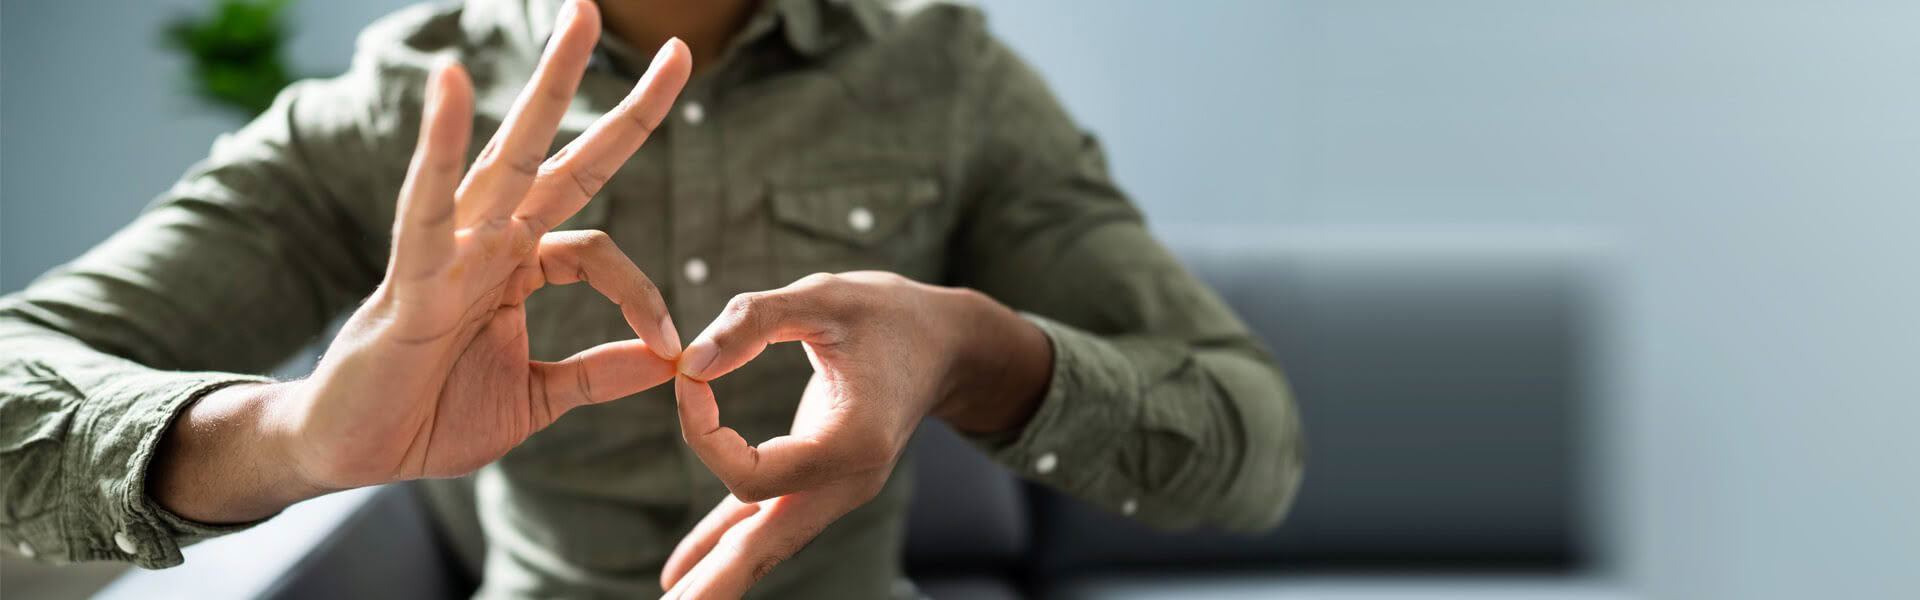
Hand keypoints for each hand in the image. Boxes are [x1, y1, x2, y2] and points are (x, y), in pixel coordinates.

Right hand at [152, 0, 692, 520]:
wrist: (351, 454)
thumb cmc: (429, 417)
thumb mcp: (537, 398)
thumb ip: (599, 375)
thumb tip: (669, 362)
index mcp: (515, 266)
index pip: (598, 248)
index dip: (644, 294)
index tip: (671, 344)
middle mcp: (486, 243)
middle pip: (559, 156)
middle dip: (613, 101)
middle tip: (679, 49)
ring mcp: (447, 253)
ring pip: (505, 155)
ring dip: (547, 87)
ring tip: (584, 18)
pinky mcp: (409, 281)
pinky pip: (425, 206)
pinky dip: (437, 146)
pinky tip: (450, 83)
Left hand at [658, 272, 1052, 597]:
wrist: (946, 345)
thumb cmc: (889, 314)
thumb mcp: (825, 298)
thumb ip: (755, 320)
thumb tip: (690, 363)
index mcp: (853, 442)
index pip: (753, 472)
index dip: (704, 433)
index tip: (688, 375)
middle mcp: (847, 481)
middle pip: (766, 545)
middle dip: (717, 583)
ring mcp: (835, 489)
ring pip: (765, 544)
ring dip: (718, 577)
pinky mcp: (820, 482)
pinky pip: (765, 522)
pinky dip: (726, 546)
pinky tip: (687, 572)